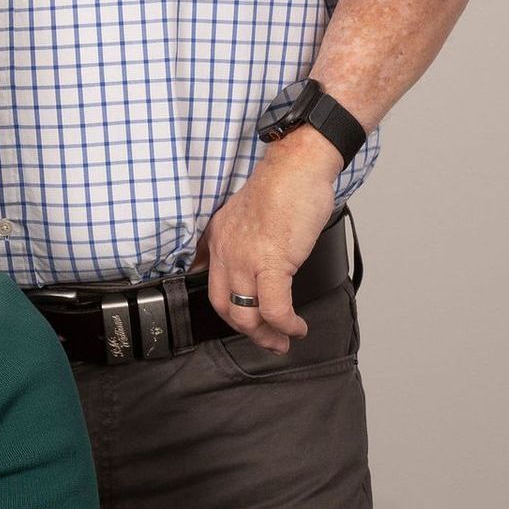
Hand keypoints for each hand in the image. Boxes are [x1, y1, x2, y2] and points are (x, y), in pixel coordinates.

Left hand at [199, 132, 342, 353]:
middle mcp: (226, 250)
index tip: (246, 322)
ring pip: (245, 314)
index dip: (229, 311)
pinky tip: (297, 326)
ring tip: (284, 339)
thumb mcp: (245, 215)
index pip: (212, 286)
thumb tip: (253, 264)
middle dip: (247, 331)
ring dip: (267, 335)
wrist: (297, 169)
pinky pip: (274, 308)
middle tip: (268, 340)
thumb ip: (241, 239)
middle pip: (224, 306)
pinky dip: (286, 324)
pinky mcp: (273, 261)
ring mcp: (246, 257)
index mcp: (218, 239)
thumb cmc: (282, 188)